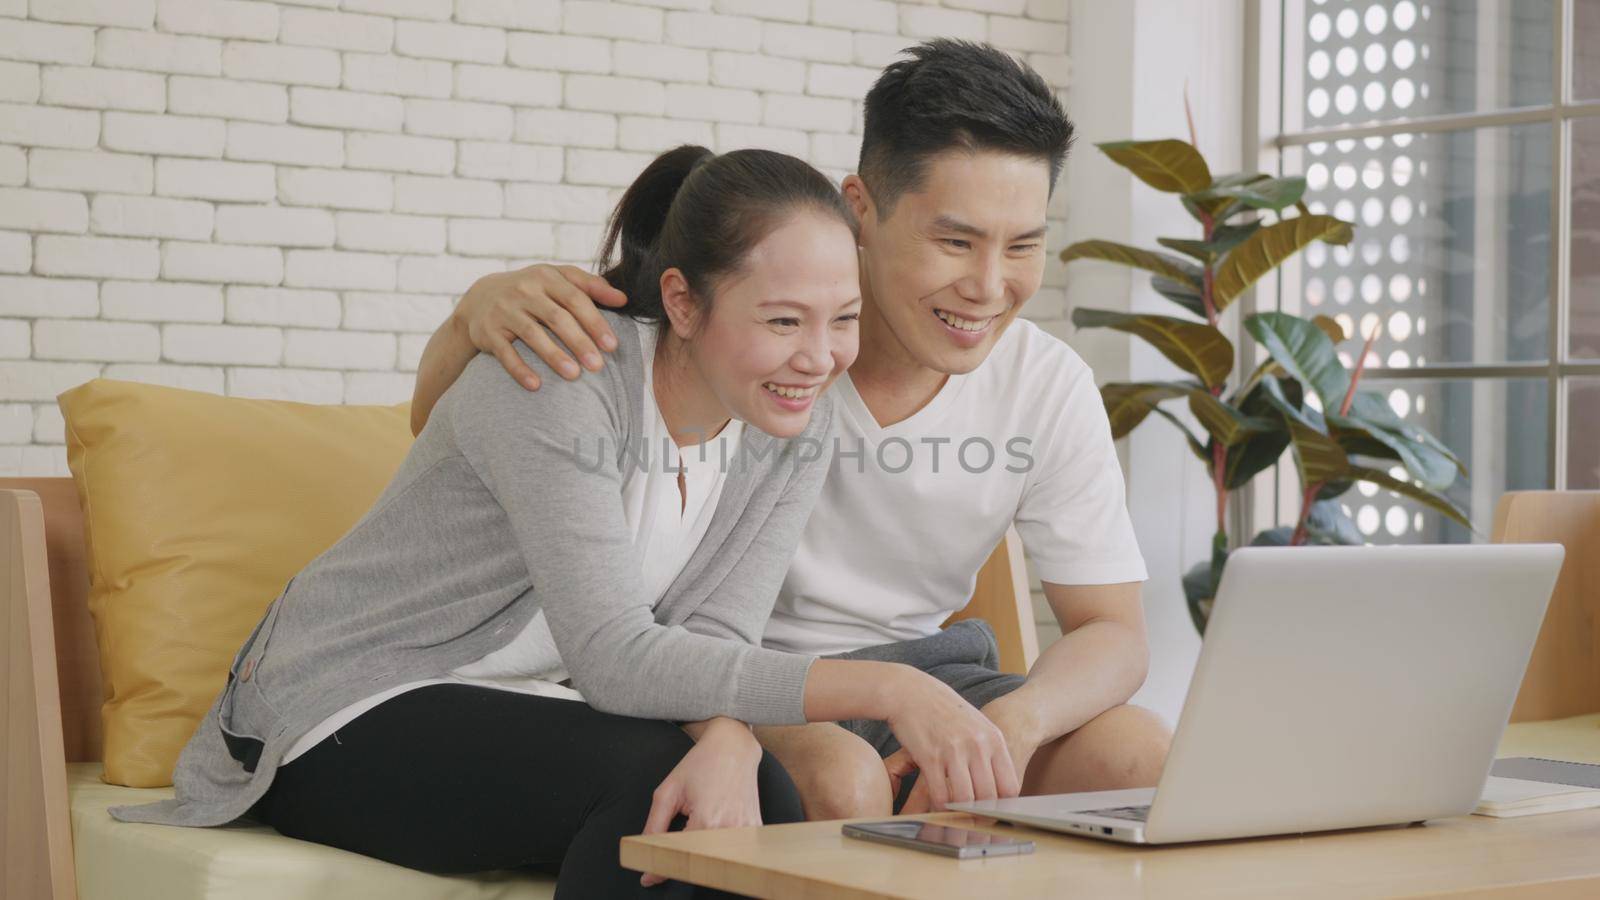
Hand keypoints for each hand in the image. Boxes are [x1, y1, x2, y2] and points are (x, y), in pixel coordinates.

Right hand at [451, 264, 626, 389]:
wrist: (482, 297)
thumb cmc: (533, 290)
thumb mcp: (558, 279)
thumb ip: (590, 286)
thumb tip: (624, 299)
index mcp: (546, 277)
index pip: (575, 299)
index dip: (594, 322)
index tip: (612, 346)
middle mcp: (524, 291)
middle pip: (556, 317)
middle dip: (579, 342)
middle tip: (598, 366)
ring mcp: (504, 310)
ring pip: (532, 334)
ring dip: (553, 356)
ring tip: (574, 375)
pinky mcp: (488, 331)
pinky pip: (505, 352)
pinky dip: (519, 369)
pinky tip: (536, 385)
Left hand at [638, 719, 763, 886]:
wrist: (734, 746)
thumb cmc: (700, 763)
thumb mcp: (668, 791)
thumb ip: (654, 826)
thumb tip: (645, 853)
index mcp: (707, 820)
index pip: (679, 858)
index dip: (661, 868)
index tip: (649, 875)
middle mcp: (730, 829)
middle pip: (699, 863)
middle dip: (682, 862)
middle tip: (671, 849)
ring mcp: (746, 830)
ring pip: (717, 859)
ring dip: (703, 854)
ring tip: (697, 828)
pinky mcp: (756, 828)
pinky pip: (733, 850)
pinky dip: (720, 846)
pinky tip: (715, 826)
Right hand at [881, 669, 1020, 812]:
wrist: (911, 691)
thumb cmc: (944, 710)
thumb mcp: (976, 725)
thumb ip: (989, 752)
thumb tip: (1000, 785)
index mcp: (993, 739)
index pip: (1009, 786)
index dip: (1003, 806)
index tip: (994, 815)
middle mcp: (977, 745)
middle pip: (988, 796)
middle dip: (982, 815)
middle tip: (975, 825)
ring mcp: (954, 751)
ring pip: (966, 799)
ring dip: (960, 814)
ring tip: (958, 820)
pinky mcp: (930, 756)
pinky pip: (940, 794)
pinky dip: (940, 807)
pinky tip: (938, 807)